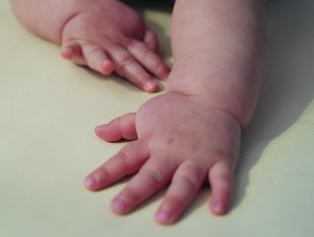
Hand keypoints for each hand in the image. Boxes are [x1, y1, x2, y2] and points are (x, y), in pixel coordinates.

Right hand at [61, 0, 169, 91]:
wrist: (85, 7)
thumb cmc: (114, 24)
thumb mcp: (135, 27)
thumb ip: (147, 40)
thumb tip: (156, 52)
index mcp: (128, 43)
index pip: (145, 55)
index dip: (156, 65)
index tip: (167, 77)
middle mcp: (111, 45)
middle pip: (126, 61)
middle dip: (138, 74)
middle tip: (149, 85)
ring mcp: (92, 45)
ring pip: (98, 54)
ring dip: (101, 61)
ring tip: (106, 68)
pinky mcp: (74, 43)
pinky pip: (71, 48)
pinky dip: (69, 51)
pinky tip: (66, 54)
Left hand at [85, 92, 240, 224]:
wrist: (211, 95)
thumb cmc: (176, 108)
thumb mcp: (145, 114)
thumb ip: (122, 126)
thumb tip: (97, 132)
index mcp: (152, 142)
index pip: (125, 158)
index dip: (107, 172)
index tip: (90, 184)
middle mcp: (172, 152)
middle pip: (151, 174)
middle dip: (134, 191)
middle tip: (118, 207)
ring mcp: (197, 157)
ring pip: (185, 181)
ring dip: (174, 200)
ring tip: (163, 218)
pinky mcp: (221, 159)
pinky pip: (222, 179)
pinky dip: (222, 193)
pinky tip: (218, 210)